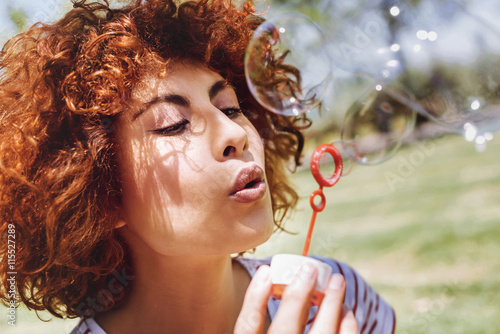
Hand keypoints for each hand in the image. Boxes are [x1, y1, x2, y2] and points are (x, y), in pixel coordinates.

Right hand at [234, 264, 357, 333]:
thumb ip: (258, 326)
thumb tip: (268, 280)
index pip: (248, 326)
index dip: (255, 297)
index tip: (266, 270)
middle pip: (286, 329)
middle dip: (299, 295)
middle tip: (310, 268)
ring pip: (321, 333)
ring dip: (332, 304)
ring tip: (338, 280)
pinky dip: (347, 324)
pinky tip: (346, 310)